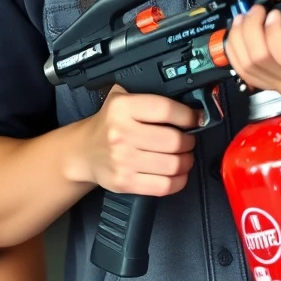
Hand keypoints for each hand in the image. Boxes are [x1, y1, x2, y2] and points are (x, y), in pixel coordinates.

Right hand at [72, 85, 200, 195]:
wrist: (83, 152)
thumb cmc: (108, 125)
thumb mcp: (121, 99)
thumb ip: (149, 95)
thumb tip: (189, 105)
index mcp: (121, 108)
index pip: (165, 110)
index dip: (188, 115)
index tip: (196, 118)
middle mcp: (121, 133)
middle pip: (174, 140)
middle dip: (189, 141)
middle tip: (188, 139)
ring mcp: (122, 160)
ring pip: (173, 164)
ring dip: (186, 161)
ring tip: (183, 156)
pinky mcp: (125, 182)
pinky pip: (164, 185)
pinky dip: (179, 180)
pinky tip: (177, 173)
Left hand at [227, 0, 280, 99]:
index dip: (272, 31)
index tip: (273, 13)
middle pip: (260, 61)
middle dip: (249, 29)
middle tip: (254, 12)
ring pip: (248, 69)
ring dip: (239, 39)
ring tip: (245, 20)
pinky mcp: (277, 90)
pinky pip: (246, 75)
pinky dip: (237, 52)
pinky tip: (242, 35)